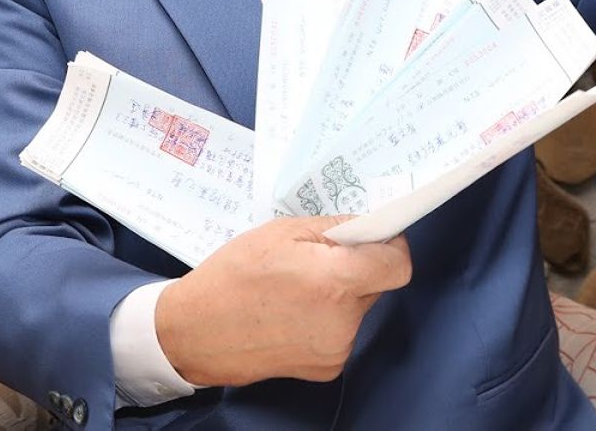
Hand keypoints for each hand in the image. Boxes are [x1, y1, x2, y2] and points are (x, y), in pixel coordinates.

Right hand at [153, 215, 411, 386]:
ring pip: (358, 308)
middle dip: (356, 267)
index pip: (398, 264)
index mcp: (335, 282)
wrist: (197, 332)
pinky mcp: (328, 368)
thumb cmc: (234, 276)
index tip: (370, 237)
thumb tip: (371, 226)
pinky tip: (292, 312)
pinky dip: (327, 318)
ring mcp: (337, 348)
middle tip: (318, 258)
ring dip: (340, 294)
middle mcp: (343, 321)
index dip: (389, 246)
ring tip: (296, 288)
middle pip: (377, 284)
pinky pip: (342, 331)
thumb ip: (335, 228)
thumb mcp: (283, 232)